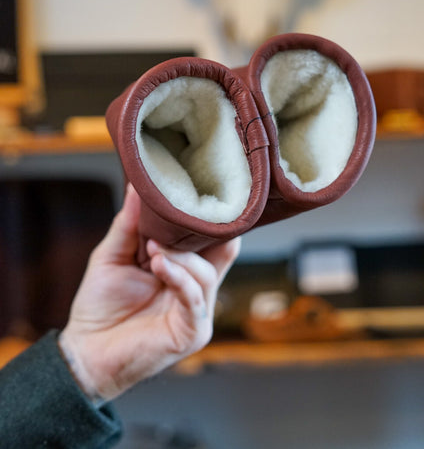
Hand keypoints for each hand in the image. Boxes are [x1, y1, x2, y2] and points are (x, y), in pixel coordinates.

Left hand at [59, 184, 239, 401]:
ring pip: (206, 273)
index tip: (190, 191)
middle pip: (225, 250)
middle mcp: (196, 286)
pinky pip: (194, 298)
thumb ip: (129, 223)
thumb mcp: (113, 254)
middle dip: (204, 231)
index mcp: (184, 268)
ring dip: (180, 256)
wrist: (85, 351)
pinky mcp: (191, 332)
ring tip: (153, 249)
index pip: (213, 237)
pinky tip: (159, 265)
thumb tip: (136, 185)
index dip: (207, 216)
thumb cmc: (100, 305)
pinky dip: (178, 277)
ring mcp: (196, 310)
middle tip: (180, 216)